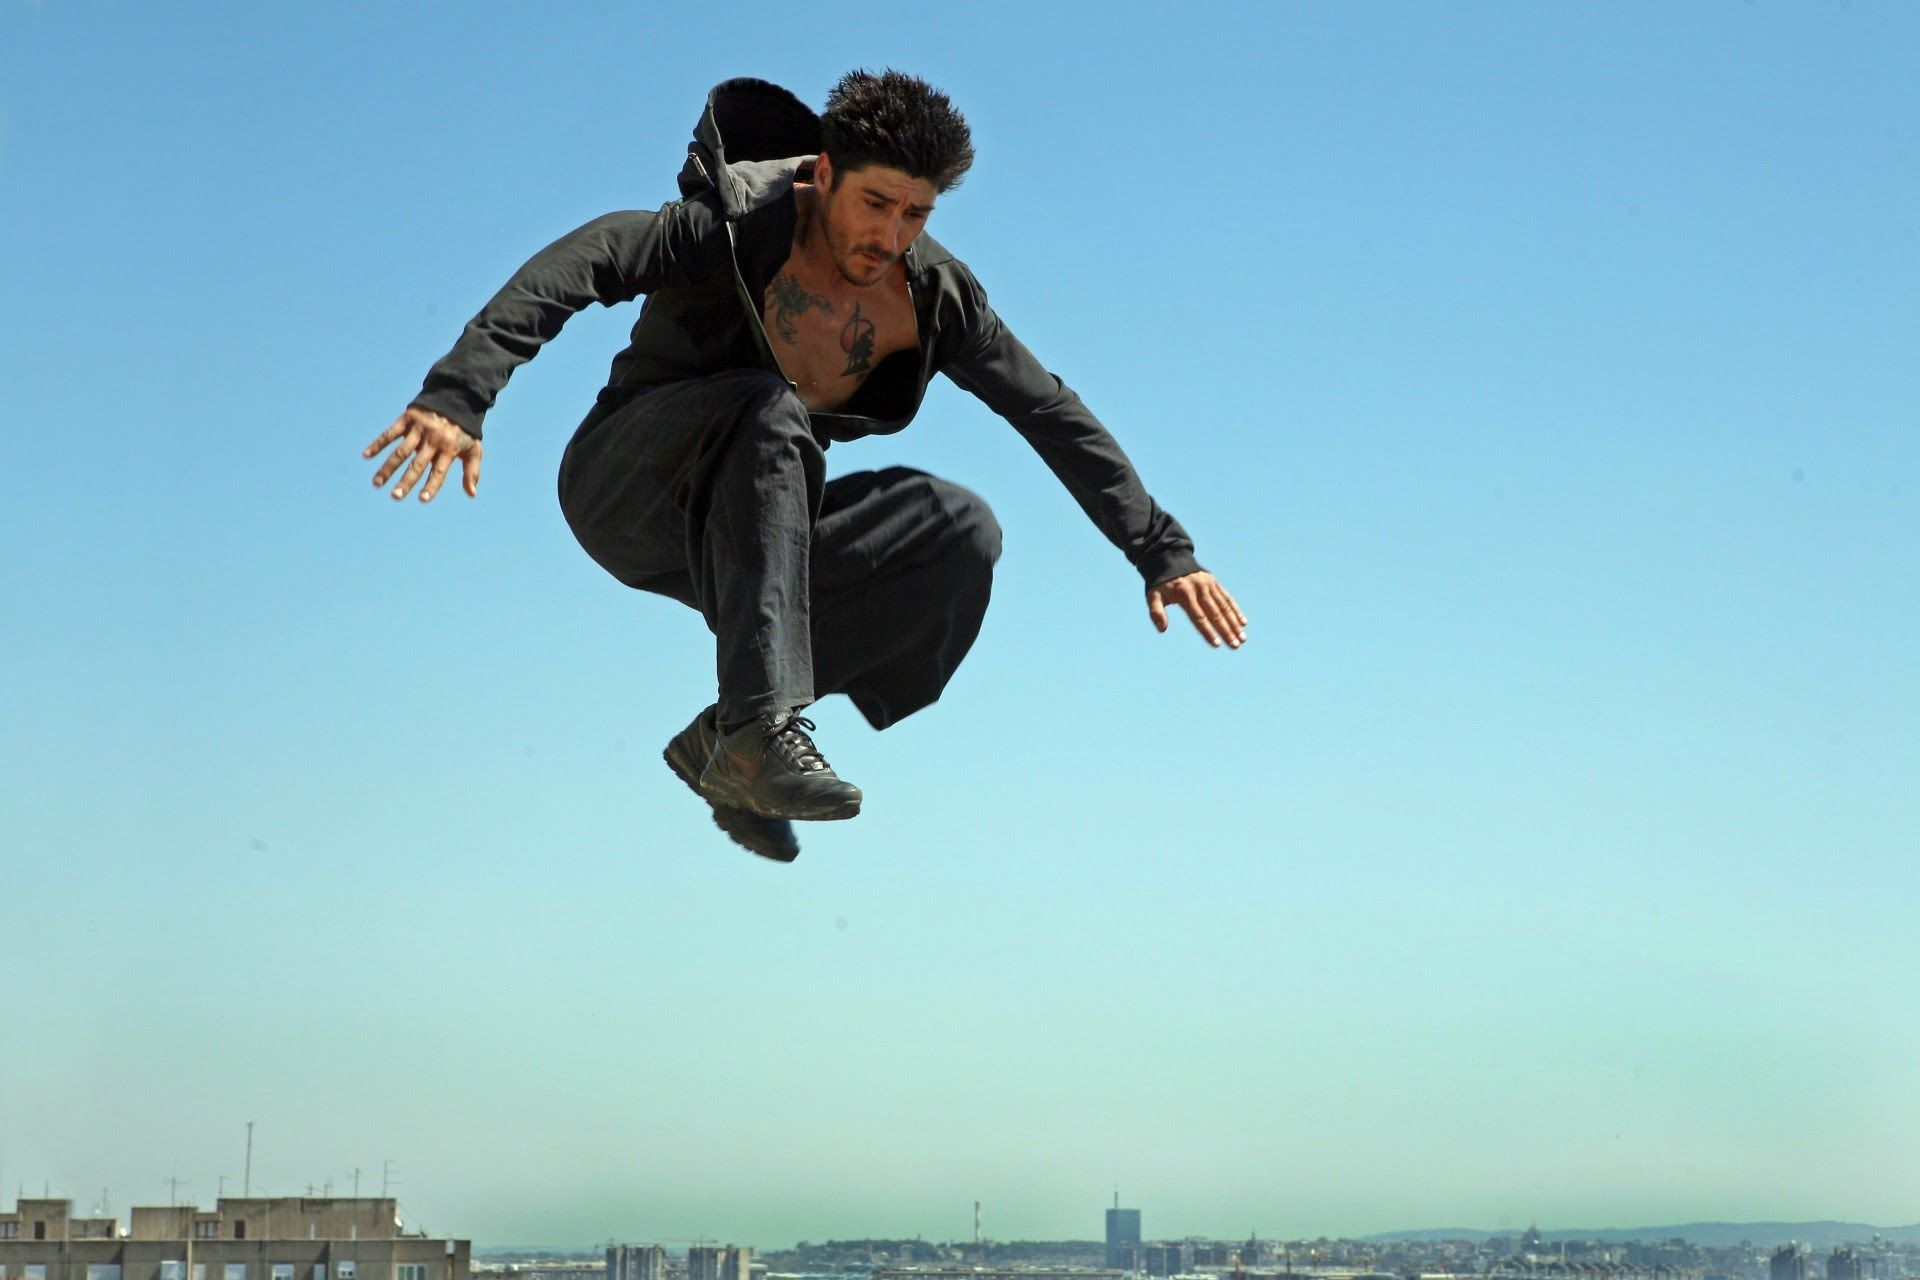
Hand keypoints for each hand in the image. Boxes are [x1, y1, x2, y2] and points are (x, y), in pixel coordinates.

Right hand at [363, 406, 482, 501]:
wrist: (455, 397)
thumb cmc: (464, 429)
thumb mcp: (474, 449)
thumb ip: (472, 471)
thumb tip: (472, 494)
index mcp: (449, 448)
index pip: (439, 471)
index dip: (432, 485)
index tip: (422, 499)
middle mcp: (433, 440)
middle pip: (417, 464)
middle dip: (406, 480)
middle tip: (395, 496)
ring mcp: (419, 429)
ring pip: (401, 451)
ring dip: (388, 467)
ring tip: (377, 483)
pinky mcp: (407, 419)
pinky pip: (390, 433)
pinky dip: (378, 443)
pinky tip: (366, 455)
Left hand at [1147, 570, 1246, 648]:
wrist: (1169, 558)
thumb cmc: (1160, 583)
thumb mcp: (1153, 596)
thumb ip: (1156, 612)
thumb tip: (1162, 629)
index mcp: (1185, 594)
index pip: (1198, 617)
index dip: (1207, 631)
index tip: (1216, 644)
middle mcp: (1200, 589)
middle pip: (1215, 613)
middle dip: (1226, 631)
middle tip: (1235, 645)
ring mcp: (1209, 584)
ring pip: (1224, 606)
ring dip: (1234, 623)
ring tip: (1242, 638)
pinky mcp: (1214, 582)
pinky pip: (1227, 598)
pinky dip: (1235, 610)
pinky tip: (1243, 623)